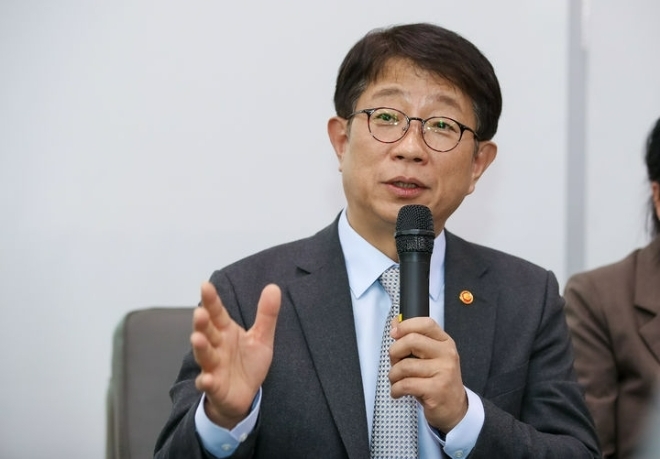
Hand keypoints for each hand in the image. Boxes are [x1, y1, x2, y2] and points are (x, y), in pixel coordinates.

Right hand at [191, 281, 280, 428]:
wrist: (245, 395)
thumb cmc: (248, 363)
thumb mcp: (261, 338)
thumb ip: (266, 314)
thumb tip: (273, 287)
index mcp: (226, 332)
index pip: (217, 313)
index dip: (212, 300)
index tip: (205, 285)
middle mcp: (216, 346)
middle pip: (207, 332)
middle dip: (202, 323)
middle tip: (199, 312)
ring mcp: (213, 366)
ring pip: (205, 355)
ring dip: (200, 348)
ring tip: (197, 339)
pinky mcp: (215, 386)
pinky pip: (208, 384)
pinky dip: (205, 382)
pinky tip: (205, 379)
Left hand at [389, 317, 467, 432]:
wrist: (454, 408)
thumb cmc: (437, 380)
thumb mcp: (430, 357)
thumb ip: (414, 338)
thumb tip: (395, 321)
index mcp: (445, 342)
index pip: (426, 323)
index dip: (406, 325)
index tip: (394, 334)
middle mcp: (447, 354)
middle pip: (411, 341)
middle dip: (395, 352)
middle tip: (395, 363)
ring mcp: (443, 372)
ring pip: (405, 366)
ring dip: (393, 375)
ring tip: (397, 381)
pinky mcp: (436, 390)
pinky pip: (406, 384)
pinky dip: (396, 389)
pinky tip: (398, 392)